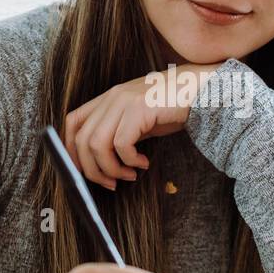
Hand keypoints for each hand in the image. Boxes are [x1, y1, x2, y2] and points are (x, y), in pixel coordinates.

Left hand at [64, 63, 219, 189]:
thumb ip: (121, 131)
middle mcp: (111, 97)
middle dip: (92, 169)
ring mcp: (124, 101)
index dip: (71, 150)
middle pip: (82, 139)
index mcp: (108, 98)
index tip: (84, 172)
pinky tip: (144, 164)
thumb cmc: (175, 106)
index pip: (72, 122)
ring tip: (129, 176)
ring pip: (97, 144)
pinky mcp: (139, 109)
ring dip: (111, 169)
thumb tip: (105, 162)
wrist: (203, 88)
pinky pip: (122, 144)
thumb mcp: (141, 119)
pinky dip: (130, 161)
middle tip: (110, 184)